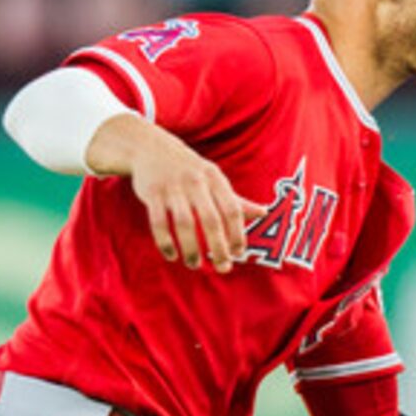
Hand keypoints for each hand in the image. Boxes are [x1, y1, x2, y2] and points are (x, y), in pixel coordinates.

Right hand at [125, 132, 273, 273]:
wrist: (151, 147)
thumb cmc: (190, 169)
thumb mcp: (215, 179)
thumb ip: (236, 199)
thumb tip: (264, 213)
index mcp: (216, 179)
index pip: (232, 210)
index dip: (238, 234)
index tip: (238, 254)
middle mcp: (196, 182)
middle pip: (211, 220)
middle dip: (219, 248)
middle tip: (223, 268)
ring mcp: (173, 187)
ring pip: (184, 223)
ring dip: (191, 249)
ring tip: (194, 265)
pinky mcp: (152, 192)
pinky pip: (159, 223)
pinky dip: (165, 242)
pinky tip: (171, 256)